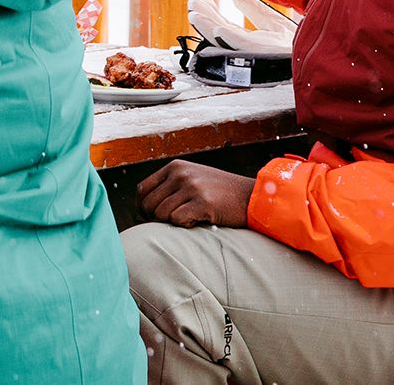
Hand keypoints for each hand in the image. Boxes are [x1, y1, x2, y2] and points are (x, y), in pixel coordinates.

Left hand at [136, 161, 255, 227]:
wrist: (252, 197)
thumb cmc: (221, 194)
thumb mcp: (193, 179)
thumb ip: (171, 187)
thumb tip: (144, 208)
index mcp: (175, 167)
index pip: (143, 189)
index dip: (142, 208)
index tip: (148, 220)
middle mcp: (180, 174)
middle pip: (149, 204)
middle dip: (153, 220)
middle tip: (168, 227)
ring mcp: (191, 187)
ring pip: (161, 214)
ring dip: (171, 224)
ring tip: (189, 220)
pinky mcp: (202, 203)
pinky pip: (176, 220)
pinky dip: (184, 226)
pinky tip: (197, 222)